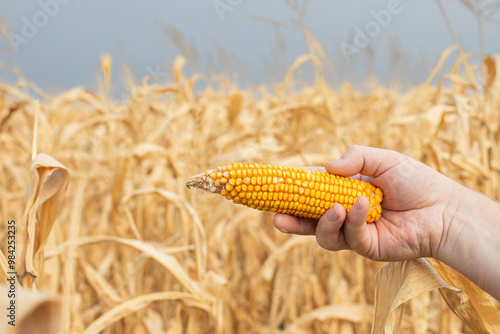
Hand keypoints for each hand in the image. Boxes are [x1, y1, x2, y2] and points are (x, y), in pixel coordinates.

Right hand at [273, 145, 459, 261]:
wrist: (443, 209)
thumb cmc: (415, 180)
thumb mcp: (383, 159)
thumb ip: (355, 158)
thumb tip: (325, 168)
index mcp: (344, 190)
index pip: (312, 190)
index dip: (294, 189)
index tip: (274, 186)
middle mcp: (344, 212)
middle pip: (309, 219)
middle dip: (291, 219)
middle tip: (275, 217)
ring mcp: (353, 231)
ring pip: (324, 234)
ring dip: (323, 222)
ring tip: (334, 208)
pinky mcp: (365, 247)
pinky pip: (348, 237)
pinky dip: (352, 221)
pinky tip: (363, 206)